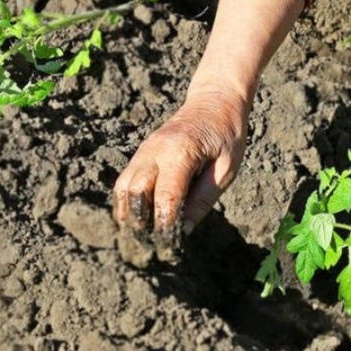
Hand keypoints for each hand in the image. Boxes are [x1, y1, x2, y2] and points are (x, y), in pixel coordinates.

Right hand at [113, 89, 248, 233]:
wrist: (215, 101)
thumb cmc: (227, 135)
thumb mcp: (226, 170)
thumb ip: (203, 199)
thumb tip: (182, 230)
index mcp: (180, 152)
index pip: (165, 197)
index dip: (164, 225)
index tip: (169, 247)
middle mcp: (155, 150)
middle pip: (135, 193)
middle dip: (139, 224)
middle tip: (148, 249)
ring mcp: (144, 150)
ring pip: (123, 188)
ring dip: (127, 216)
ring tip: (138, 240)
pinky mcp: (141, 153)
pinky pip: (125, 181)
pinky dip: (126, 203)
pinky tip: (134, 221)